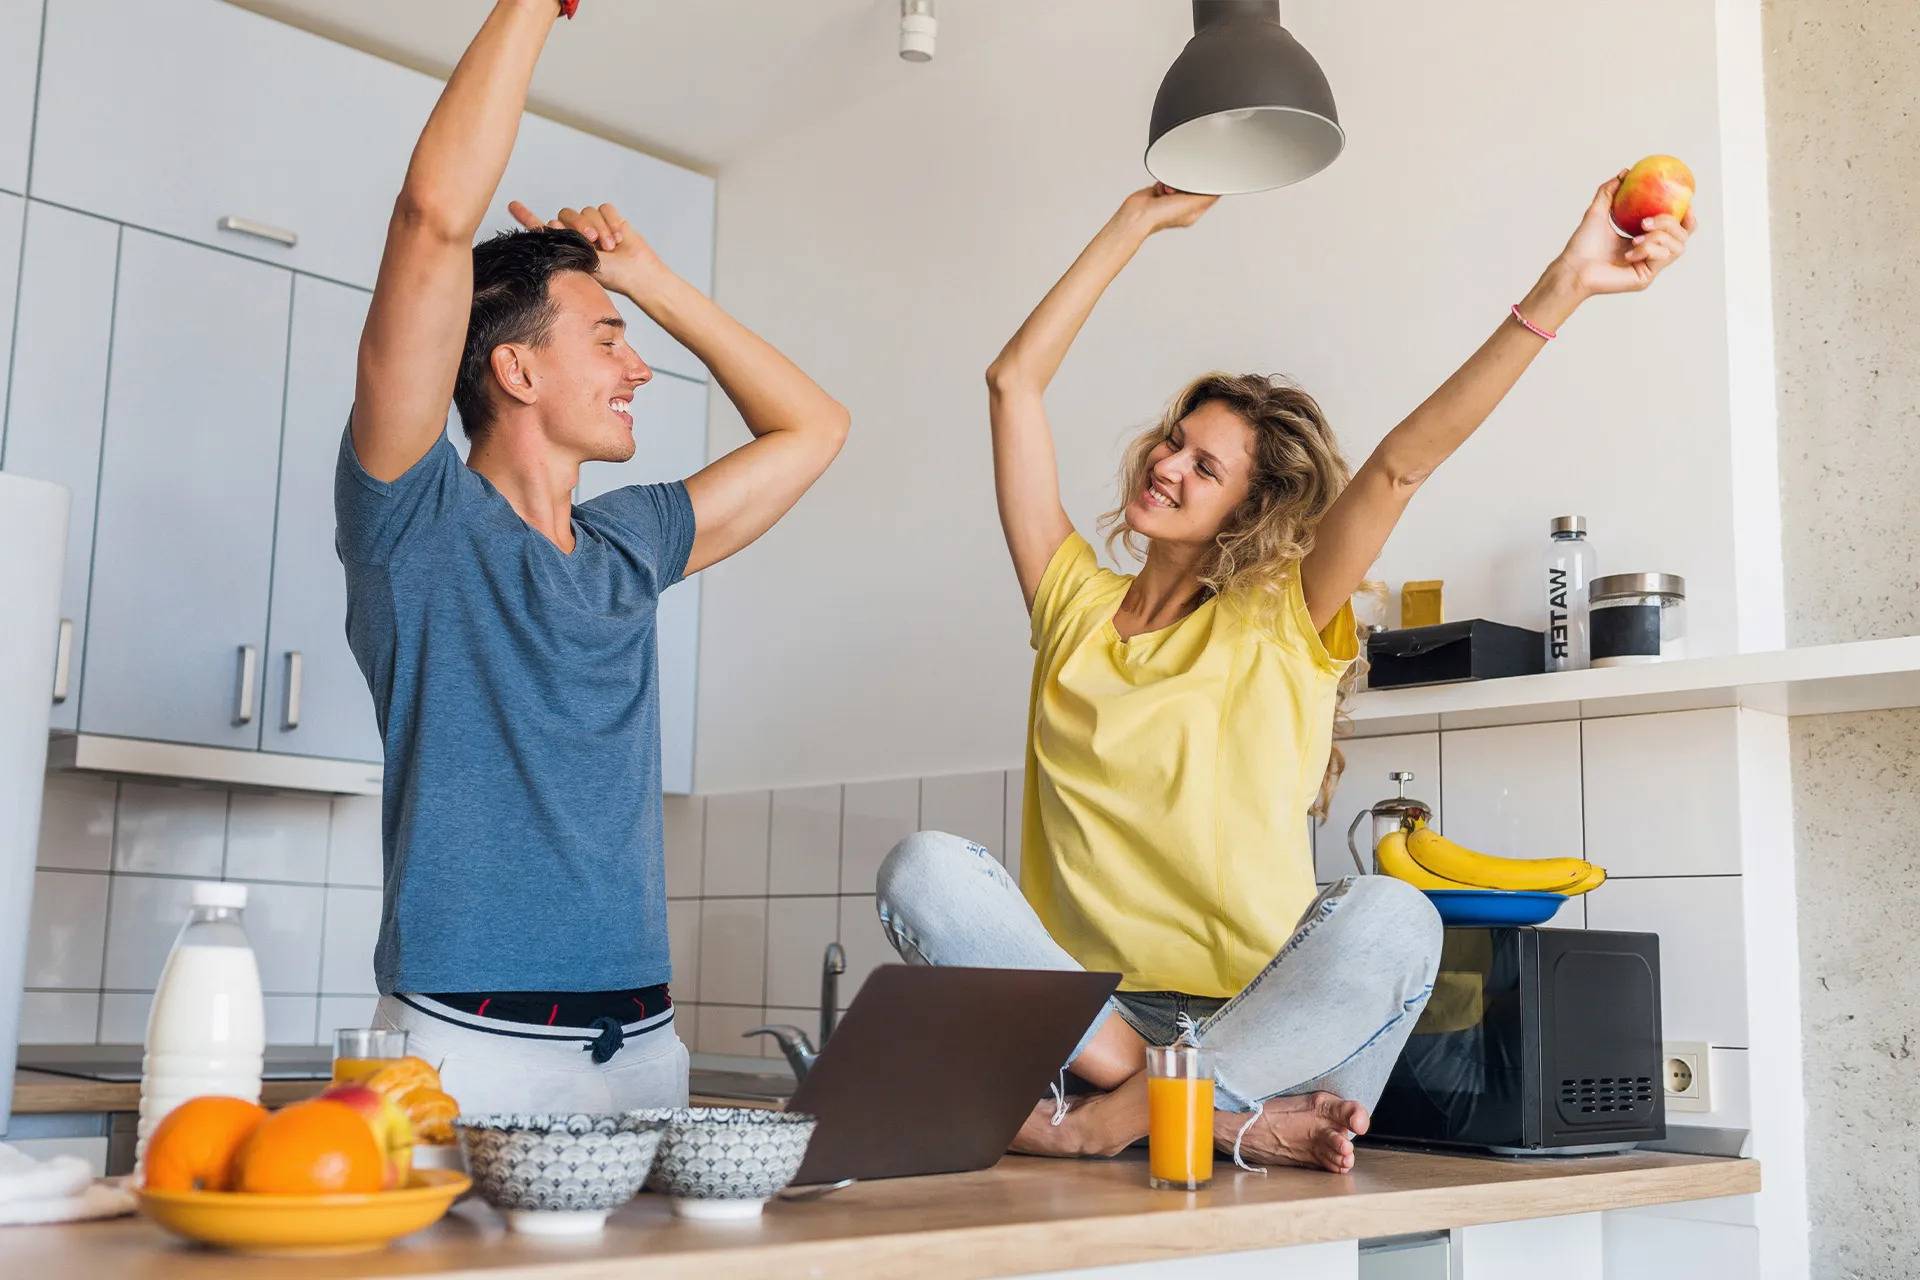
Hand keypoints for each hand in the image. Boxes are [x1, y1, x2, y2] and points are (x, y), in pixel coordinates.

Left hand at [506, 199, 668, 297]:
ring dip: (601, 227)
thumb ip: (563, 244)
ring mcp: (594, 226)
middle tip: (593, 240)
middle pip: (567, 214)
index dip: (527, 216)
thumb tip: (548, 224)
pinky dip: (612, 222)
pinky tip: (619, 238)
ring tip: (610, 246)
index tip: (513, 205)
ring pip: (588, 211)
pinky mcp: (611, 219)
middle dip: (580, 225)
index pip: (543, 228)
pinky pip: (605, 209)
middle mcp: (578, 234)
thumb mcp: (581, 263)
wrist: (636, 273)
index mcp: (567, 246)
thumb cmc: (611, 276)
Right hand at [1118, 183, 1218, 235]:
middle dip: (1186, 182)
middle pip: (1192, 185)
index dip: (1205, 185)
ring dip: (1173, 181)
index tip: (1203, 179)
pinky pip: (1166, 179)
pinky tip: (1159, 189)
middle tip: (1180, 187)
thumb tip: (1219, 189)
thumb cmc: (1162, 215)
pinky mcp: (1159, 191)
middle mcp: (1183, 205)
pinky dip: (1163, 181)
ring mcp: (1170, 199)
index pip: (1206, 194)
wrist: (1138, 213)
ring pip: (1179, 180)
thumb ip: (1209, 196)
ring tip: (1167, 189)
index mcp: (1194, 211)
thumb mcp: (1194, 204)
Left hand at [1555, 172, 1695, 297]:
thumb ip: (1609, 191)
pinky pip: (1661, 257)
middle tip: (1646, 221)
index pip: (1677, 230)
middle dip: (1670, 222)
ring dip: (1658, 236)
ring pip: (1677, 247)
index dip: (1688, 218)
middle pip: (1683, 237)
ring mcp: (1650, 267)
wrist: (1572, 267)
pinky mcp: (1646, 278)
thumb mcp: (1597, 212)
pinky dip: (1647, 249)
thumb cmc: (1582, 245)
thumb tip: (1625, 172)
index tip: (1687, 204)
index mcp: (1645, 240)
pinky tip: (1628, 253)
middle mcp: (1651, 254)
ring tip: (1636, 237)